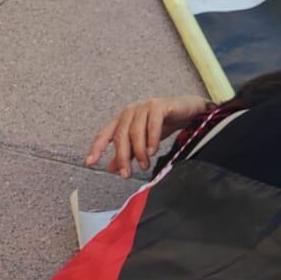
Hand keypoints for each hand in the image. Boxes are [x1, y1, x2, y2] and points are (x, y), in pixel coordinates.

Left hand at [86, 95, 208, 177]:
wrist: (190, 111)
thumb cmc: (166, 123)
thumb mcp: (144, 142)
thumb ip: (129, 153)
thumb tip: (112, 168)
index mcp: (123, 119)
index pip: (105, 134)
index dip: (96, 148)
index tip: (90, 162)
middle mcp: (131, 112)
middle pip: (120, 136)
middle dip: (123, 157)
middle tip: (127, 173)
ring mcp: (144, 107)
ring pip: (135, 132)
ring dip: (139, 152)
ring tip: (145, 165)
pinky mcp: (159, 106)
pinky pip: (152, 124)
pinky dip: (151, 139)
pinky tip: (153, 151)